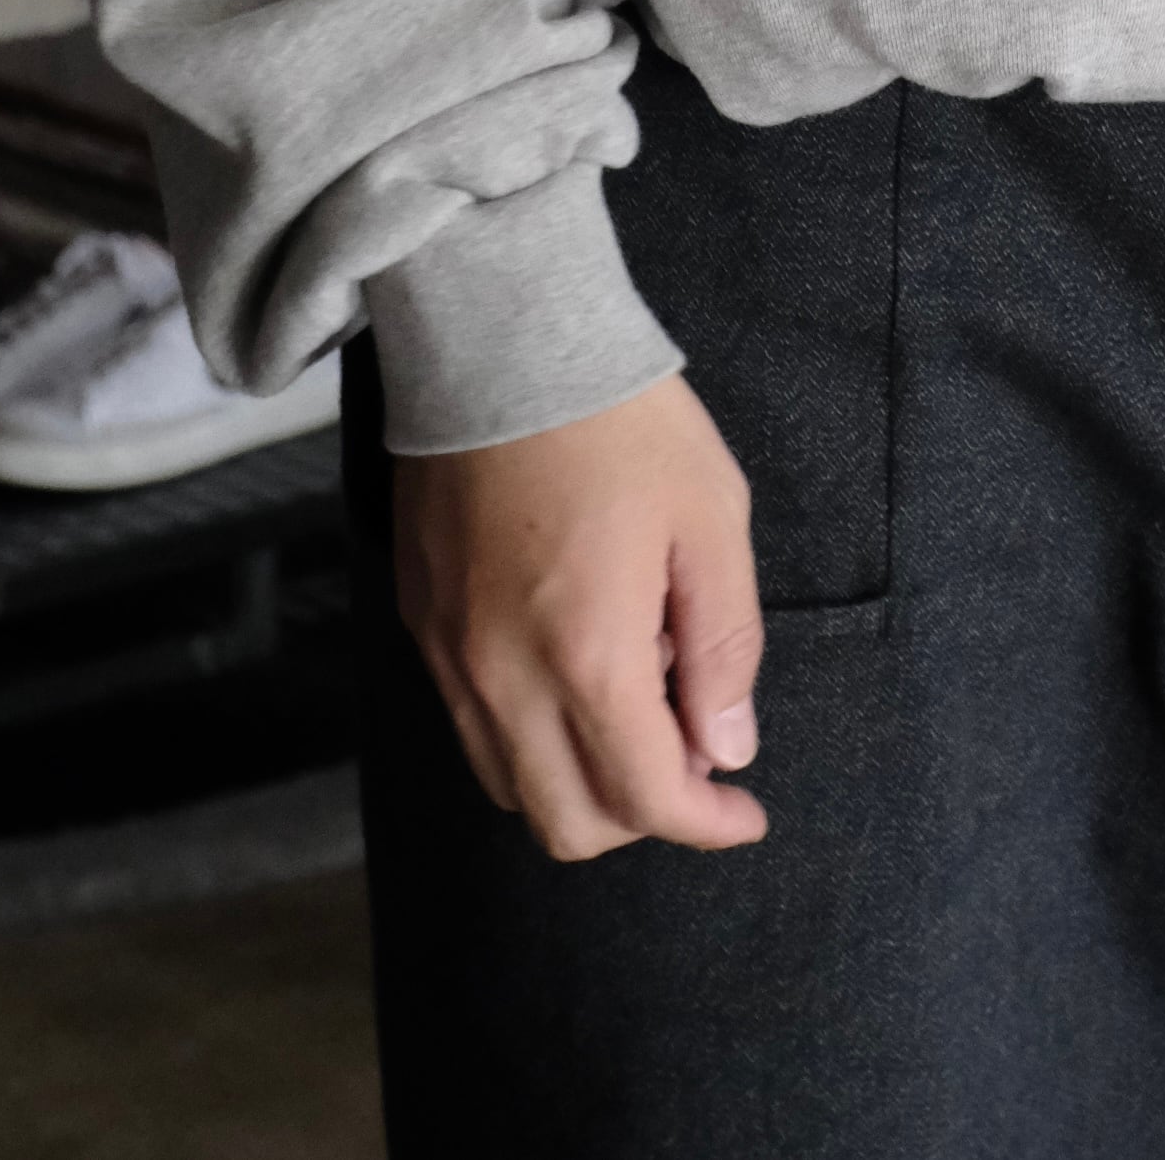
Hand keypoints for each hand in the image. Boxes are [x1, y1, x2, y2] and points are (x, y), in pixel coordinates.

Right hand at [390, 372, 767, 861]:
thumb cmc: (622, 422)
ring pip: (511, 785)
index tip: (745, 808)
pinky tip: (575, 661)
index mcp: (586, 655)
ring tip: (638, 692)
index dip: (708, 822)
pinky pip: (472, 725)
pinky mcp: (420, 621)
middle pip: (568, 823)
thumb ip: (724, 647)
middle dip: (644, 814)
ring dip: (582, 779)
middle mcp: (502, 676)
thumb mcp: (711, 520)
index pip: (646, 799)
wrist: (504, 341)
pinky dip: (530, 733)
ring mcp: (449, 654)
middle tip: (695, 754)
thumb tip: (728, 745)